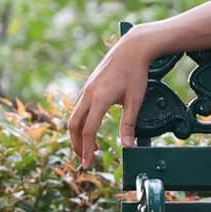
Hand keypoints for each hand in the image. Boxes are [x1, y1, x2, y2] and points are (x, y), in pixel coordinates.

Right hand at [67, 26, 156, 163]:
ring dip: (79, 134)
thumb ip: (129, 124)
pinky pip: (79, 107)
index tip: (89, 164)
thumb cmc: (136, 73)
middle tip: (86, 159)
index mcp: (99, 99)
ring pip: (74, 116)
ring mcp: (86, 89)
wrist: (132, 48)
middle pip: (74, 125)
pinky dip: (81, 122)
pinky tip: (92, 128)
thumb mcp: (135, 100)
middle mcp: (88, 94)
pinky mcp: (89, 86)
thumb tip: (127, 146)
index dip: (87, 149)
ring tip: (91, 147)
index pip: (88, 131)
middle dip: (77, 145)